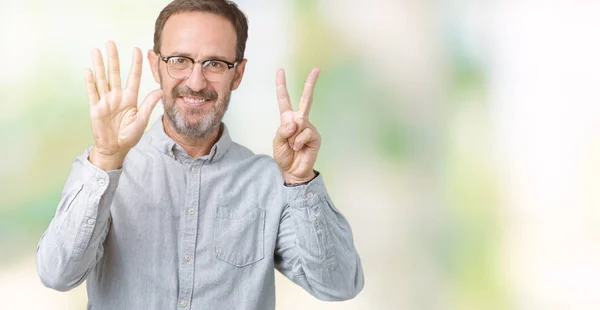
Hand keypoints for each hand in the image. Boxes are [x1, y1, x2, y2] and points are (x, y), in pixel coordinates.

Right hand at [84, 41, 162, 170]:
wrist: (115, 148)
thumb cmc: (130, 136)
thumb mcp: (142, 120)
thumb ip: (149, 104)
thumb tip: (160, 91)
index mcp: (130, 99)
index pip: (133, 77)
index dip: (135, 64)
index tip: (138, 49)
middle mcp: (117, 96)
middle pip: (115, 73)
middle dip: (113, 58)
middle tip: (111, 42)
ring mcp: (105, 101)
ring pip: (102, 79)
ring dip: (99, 65)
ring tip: (96, 50)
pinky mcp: (95, 108)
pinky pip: (92, 92)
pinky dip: (90, 81)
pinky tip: (88, 69)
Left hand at [273, 67, 321, 183]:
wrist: (293, 171)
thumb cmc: (284, 156)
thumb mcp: (277, 142)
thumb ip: (283, 130)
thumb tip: (295, 122)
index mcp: (287, 119)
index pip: (284, 99)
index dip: (281, 85)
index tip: (280, 70)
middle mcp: (300, 120)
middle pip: (306, 99)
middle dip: (311, 83)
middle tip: (317, 69)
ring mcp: (309, 127)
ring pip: (299, 123)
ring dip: (292, 137)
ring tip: (293, 147)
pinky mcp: (315, 136)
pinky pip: (305, 133)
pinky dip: (298, 142)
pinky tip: (299, 148)